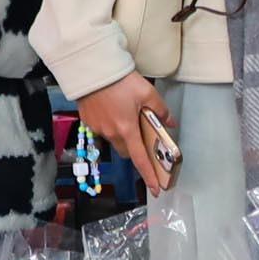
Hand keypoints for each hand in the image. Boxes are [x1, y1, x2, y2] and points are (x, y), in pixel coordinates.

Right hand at [75, 75, 177, 191]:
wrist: (92, 69)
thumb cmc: (120, 81)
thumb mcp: (147, 92)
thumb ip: (160, 110)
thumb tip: (170, 122)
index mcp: (127, 129)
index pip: (140, 159)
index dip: (149, 175)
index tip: (156, 189)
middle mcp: (111, 133)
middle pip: (127, 151)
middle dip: (135, 147)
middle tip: (141, 133)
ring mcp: (97, 128)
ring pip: (114, 140)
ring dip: (122, 134)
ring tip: (124, 114)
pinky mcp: (88, 121)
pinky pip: (102, 130)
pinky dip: (110, 124)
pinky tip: (111, 109)